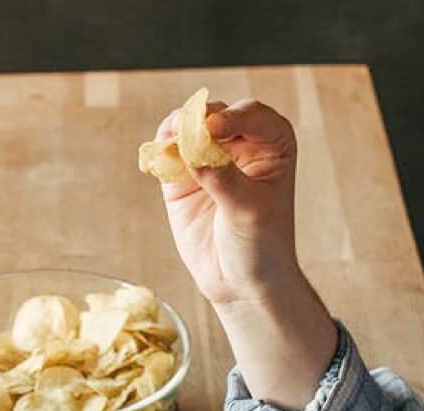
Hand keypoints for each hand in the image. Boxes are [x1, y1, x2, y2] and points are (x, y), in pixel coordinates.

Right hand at [155, 99, 300, 310]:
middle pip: (215, 115)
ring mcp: (209, 159)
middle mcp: (240, 143)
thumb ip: (222, 178)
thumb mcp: (249, 211)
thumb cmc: (261, 245)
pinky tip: (152, 160)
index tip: (213, 128)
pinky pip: (166, 155)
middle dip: (198, 121)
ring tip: (166, 143)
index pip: (251, 116)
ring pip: (187, 129)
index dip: (232, 117)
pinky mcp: (182, 178)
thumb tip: (190, 150)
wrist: (242, 283)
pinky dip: (157, 152)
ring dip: (173, 131)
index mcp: (271, 144)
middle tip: (183, 132)